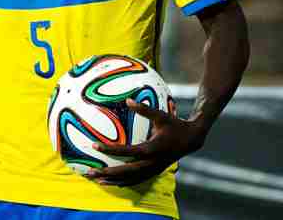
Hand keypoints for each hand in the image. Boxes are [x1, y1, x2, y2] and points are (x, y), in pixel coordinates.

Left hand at [84, 98, 207, 186]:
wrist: (191, 140)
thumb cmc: (174, 125)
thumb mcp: (161, 115)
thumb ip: (144, 109)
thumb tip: (127, 100)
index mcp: (154, 148)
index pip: (129, 151)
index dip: (111, 149)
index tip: (94, 146)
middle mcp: (153, 162)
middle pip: (127, 171)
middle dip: (108, 172)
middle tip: (91, 171)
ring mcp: (154, 170)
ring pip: (131, 179)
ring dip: (113, 180)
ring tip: (95, 179)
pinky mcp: (154, 173)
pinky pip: (136, 181)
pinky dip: (122, 183)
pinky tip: (110, 183)